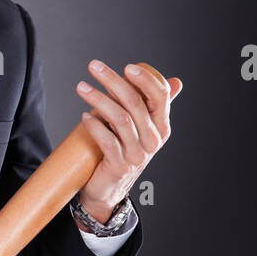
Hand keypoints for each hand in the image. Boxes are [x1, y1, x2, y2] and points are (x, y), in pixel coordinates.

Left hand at [75, 60, 183, 223]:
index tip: (126, 66)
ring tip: (81, 87)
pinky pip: (108, 141)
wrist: (107, 189)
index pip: (160, 96)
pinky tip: (84, 117)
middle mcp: (153, 140)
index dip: (145, 79)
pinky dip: (95, 126)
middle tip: (93, 66)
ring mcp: (138, 154)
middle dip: (113, 81)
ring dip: (98, 99)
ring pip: (120, 118)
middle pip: (135, 102)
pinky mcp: (120, 165)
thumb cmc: (120, 151)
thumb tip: (175, 81)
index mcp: (160, 126)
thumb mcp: (138, 127)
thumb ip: (151, 106)